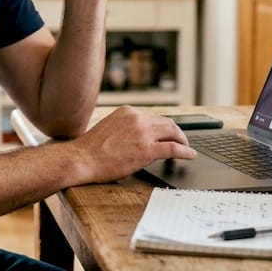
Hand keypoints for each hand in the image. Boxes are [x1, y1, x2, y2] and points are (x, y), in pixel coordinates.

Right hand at [74, 106, 195, 182]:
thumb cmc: (90, 149)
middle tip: (182, 140)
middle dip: (177, 131)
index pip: (153, 116)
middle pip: (167, 122)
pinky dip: (185, 151)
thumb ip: (126, 127)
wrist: (81, 159)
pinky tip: (190, 155)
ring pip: (173, 132)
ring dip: (182, 140)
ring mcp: (143, 133)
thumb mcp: (110, 128)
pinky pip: (173, 149)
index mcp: (127, 111)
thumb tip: (139, 136)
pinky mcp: (147, 150)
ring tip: (186, 147)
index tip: (168, 132)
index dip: (163, 126)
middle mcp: (137, 118)